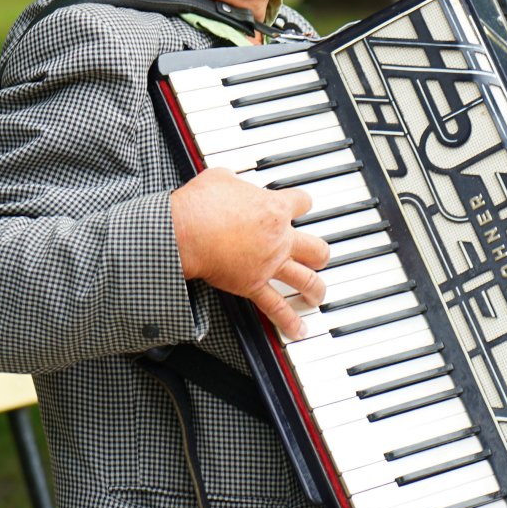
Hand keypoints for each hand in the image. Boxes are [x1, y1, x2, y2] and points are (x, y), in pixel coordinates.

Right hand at [171, 167, 331, 338]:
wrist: (187, 230)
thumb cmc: (201, 203)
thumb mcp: (221, 177)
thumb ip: (235, 181)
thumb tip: (230, 181)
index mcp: (274, 208)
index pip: (302, 202)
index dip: (302, 203)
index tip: (300, 205)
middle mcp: (279, 237)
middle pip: (316, 246)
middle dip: (319, 253)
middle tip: (317, 255)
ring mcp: (270, 263)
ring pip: (306, 279)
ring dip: (316, 288)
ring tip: (317, 294)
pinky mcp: (254, 284)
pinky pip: (277, 307)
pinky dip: (290, 321)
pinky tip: (299, 330)